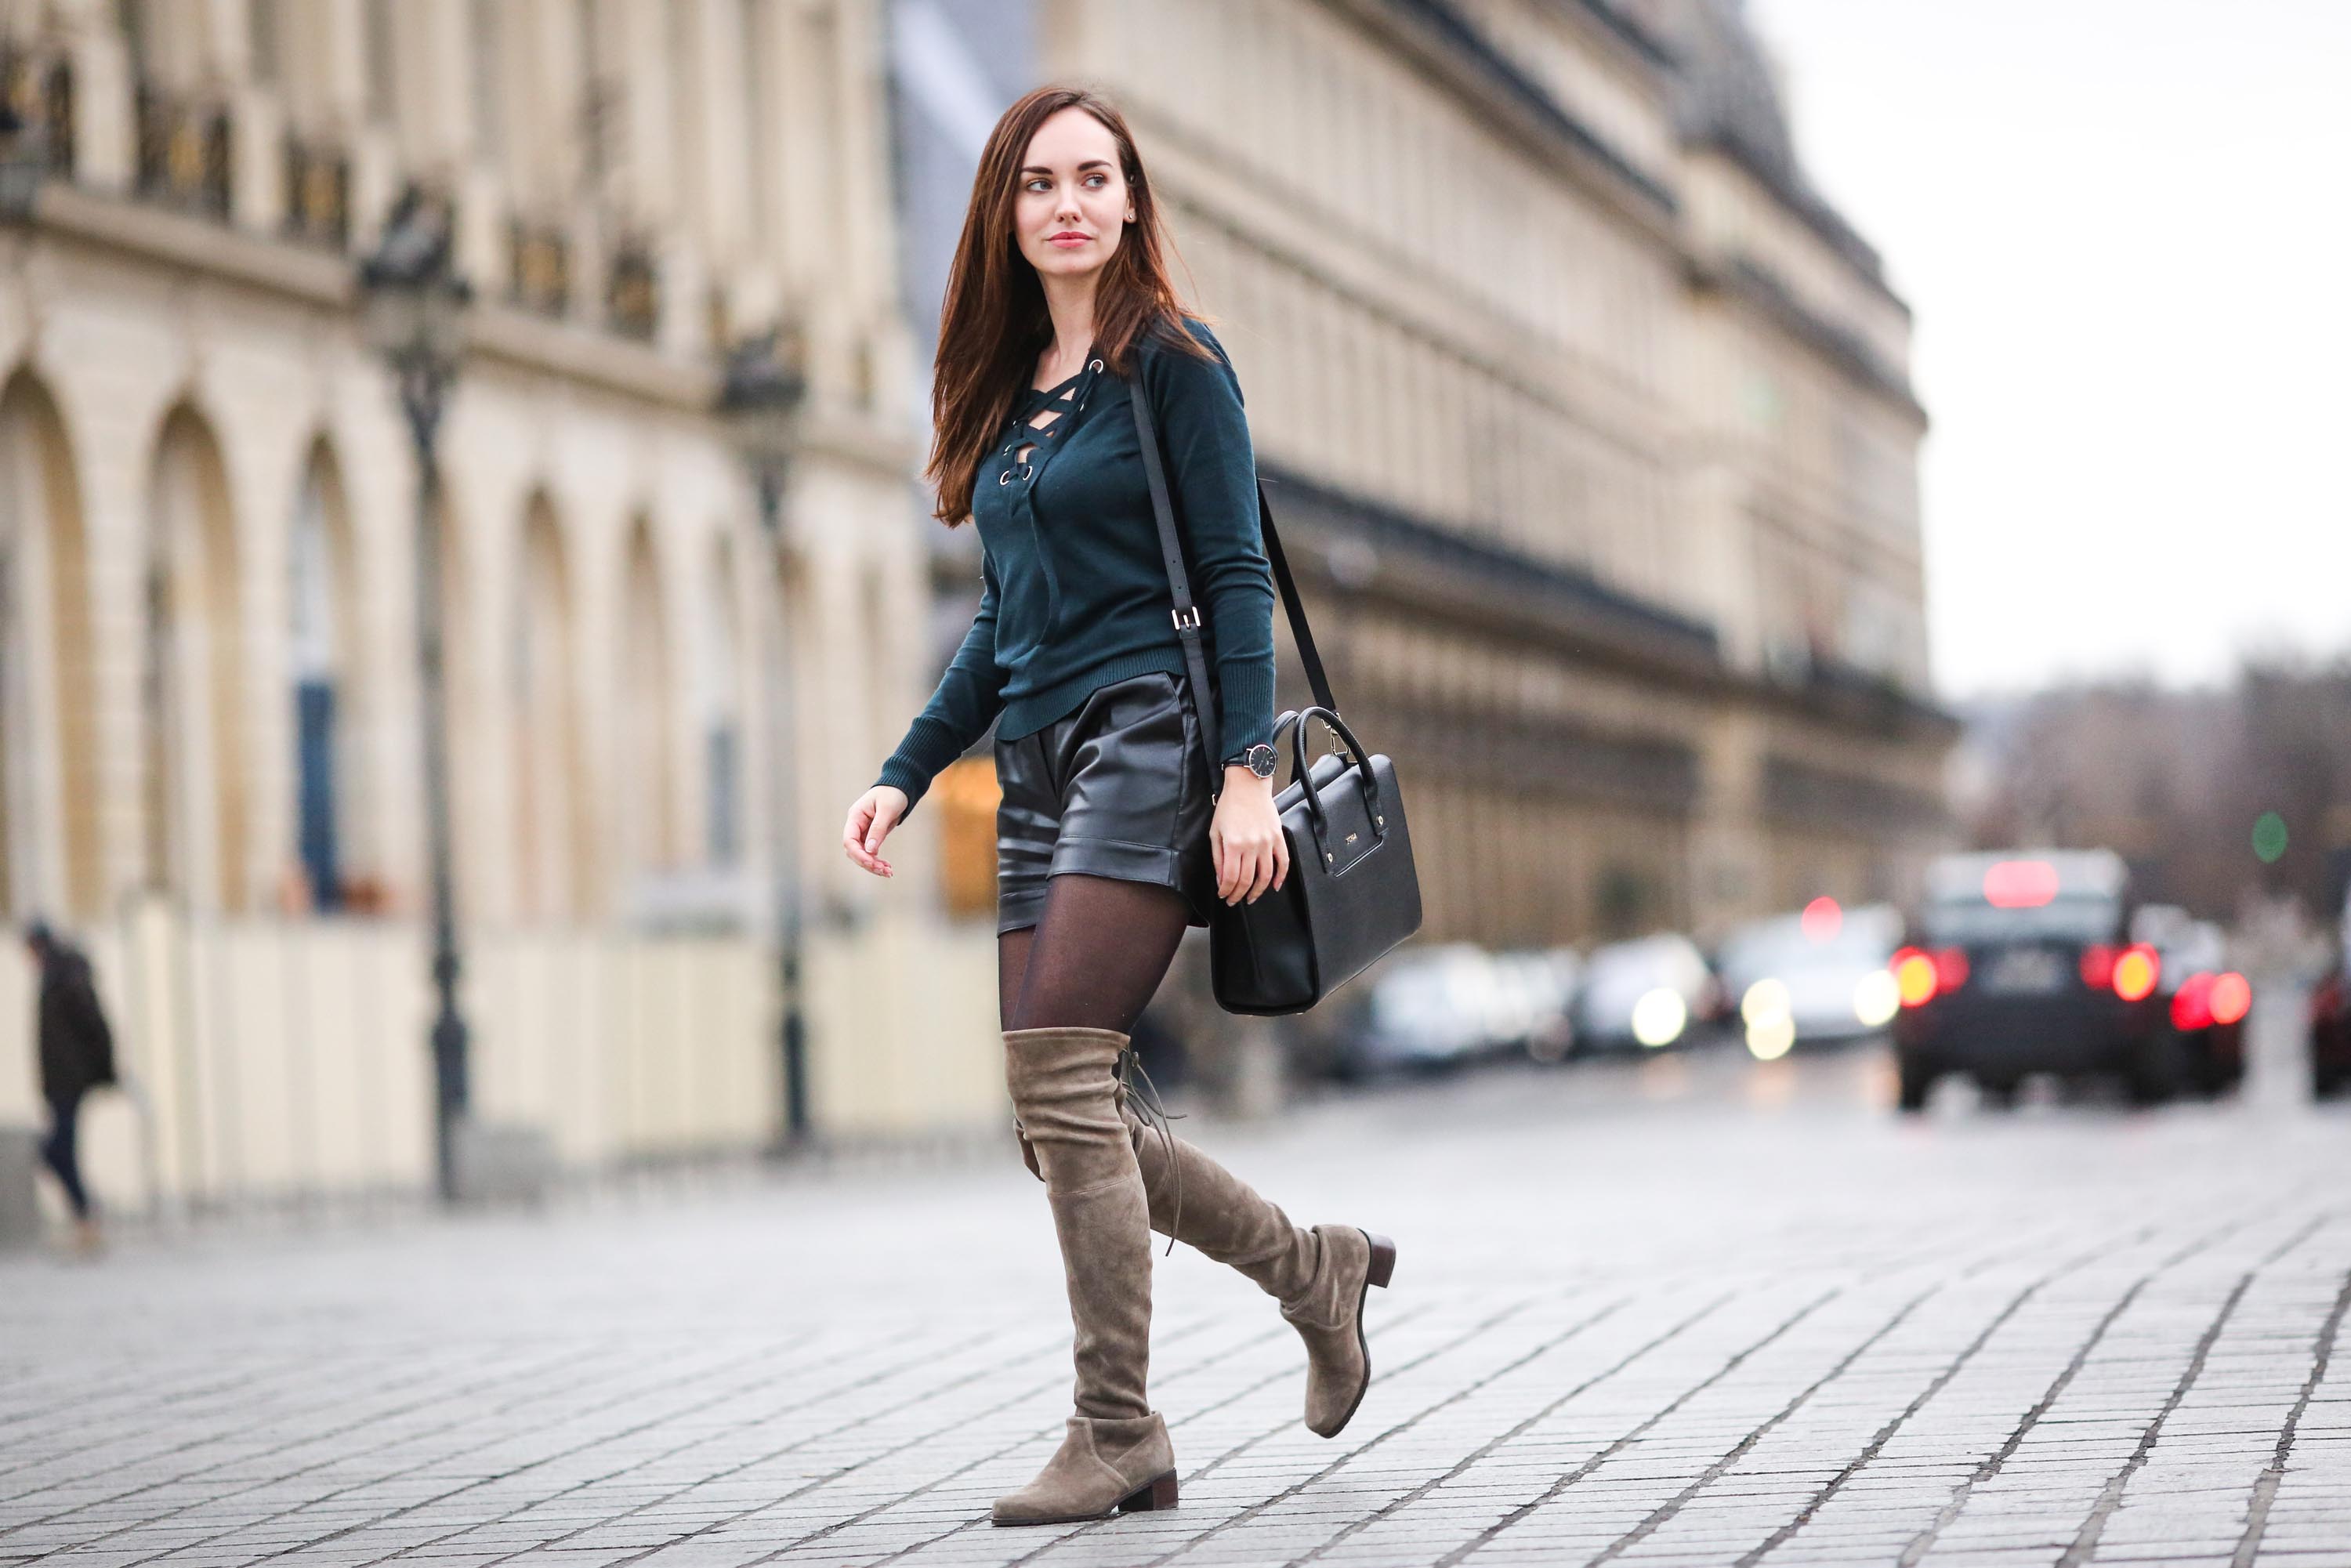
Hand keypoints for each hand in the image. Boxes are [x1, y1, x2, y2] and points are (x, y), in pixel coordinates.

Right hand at [843, 786, 906, 877]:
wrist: (901, 787)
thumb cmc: (893, 794)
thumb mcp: (887, 809)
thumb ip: (878, 829)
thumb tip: (870, 850)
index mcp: (855, 816)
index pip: (849, 840)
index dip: (858, 854)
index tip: (872, 863)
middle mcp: (856, 825)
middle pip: (854, 850)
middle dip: (867, 862)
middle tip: (885, 871)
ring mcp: (863, 831)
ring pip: (862, 854)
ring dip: (873, 865)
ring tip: (889, 872)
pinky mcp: (872, 836)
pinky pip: (871, 852)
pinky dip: (877, 861)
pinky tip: (887, 868)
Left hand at [1210, 767, 1287, 904]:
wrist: (1247, 786)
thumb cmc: (1228, 807)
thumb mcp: (1215, 832)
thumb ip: (1218, 857)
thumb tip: (1221, 879)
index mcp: (1233, 844)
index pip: (1231, 877)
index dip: (1226, 891)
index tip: (1223, 895)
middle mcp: (1252, 845)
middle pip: (1247, 880)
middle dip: (1239, 895)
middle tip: (1234, 900)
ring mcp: (1267, 842)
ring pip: (1266, 875)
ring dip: (1258, 891)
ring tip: (1251, 897)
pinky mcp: (1278, 838)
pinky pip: (1283, 862)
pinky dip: (1281, 877)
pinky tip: (1275, 886)